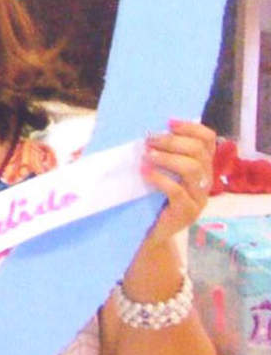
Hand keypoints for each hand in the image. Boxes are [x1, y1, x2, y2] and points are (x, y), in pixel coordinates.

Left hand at [139, 119, 215, 245]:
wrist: (152, 232)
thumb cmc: (154, 197)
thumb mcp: (161, 172)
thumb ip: (163, 154)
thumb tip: (148, 130)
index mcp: (202, 166)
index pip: (208, 140)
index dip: (191, 128)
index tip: (169, 122)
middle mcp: (206, 180)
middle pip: (199, 151)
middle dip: (173, 141)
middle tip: (150, 140)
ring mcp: (199, 198)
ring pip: (192, 168)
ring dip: (167, 158)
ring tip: (147, 155)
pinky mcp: (188, 213)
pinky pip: (178, 191)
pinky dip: (160, 178)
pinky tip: (145, 172)